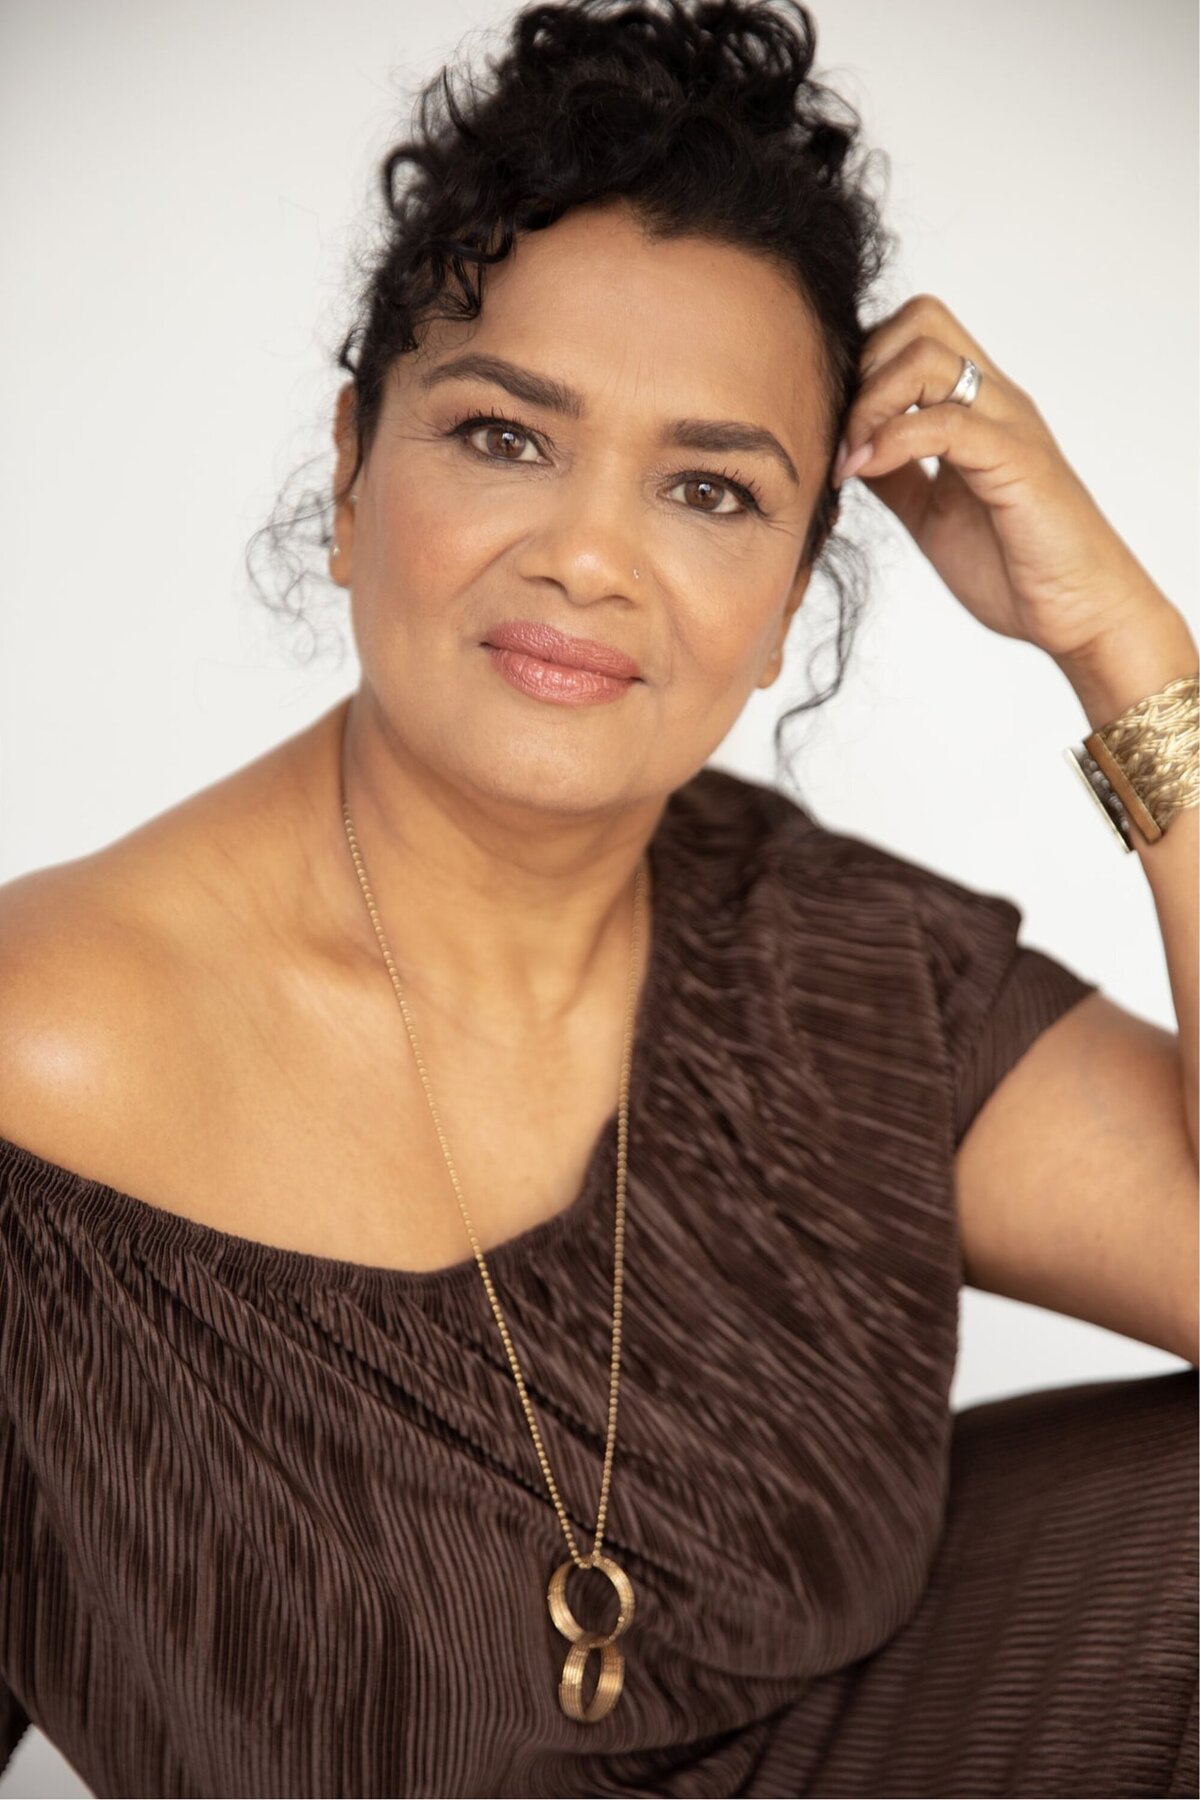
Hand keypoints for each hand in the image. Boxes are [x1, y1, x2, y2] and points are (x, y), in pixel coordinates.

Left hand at [834, 293, 1172, 668]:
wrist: (1078, 613)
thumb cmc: (1014, 567)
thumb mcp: (932, 514)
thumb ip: (897, 477)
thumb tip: (850, 451)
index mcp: (978, 407)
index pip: (914, 331)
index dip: (862, 365)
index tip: (836, 429)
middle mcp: (996, 402)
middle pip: (920, 319)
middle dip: (863, 367)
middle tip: (842, 437)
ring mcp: (1009, 425)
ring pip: (929, 355)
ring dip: (871, 401)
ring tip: (851, 459)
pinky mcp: (1017, 462)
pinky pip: (946, 422)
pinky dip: (891, 440)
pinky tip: (864, 472)